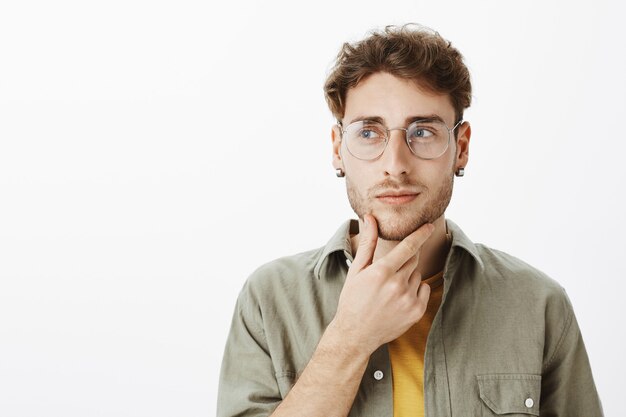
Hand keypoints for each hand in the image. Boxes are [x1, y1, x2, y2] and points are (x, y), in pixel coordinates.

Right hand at [331, 214, 432, 354]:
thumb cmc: (353, 299)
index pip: (408, 246)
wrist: (356, 334)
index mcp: (382, 272)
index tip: (429, 226)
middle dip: (403, 261)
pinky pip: (424, 289)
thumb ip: (368, 243)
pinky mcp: (416, 312)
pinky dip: (415, 290)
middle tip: (388, 273)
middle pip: (413, 260)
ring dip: (408, 277)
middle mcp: (397, 285)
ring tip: (389, 290)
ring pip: (417, 275)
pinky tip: (398, 299)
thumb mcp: (357, 270)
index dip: (420, 234)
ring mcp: (408, 299)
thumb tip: (370, 218)